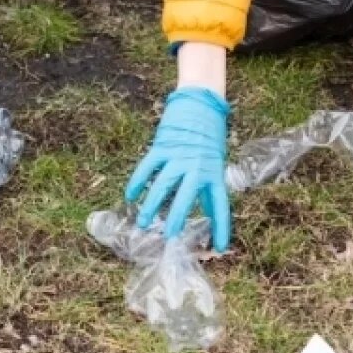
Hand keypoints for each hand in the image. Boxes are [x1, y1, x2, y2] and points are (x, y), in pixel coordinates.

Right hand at [125, 87, 230, 251]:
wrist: (200, 104)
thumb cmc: (209, 139)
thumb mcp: (215, 165)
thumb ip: (209, 188)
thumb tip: (210, 213)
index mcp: (213, 173)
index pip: (220, 205)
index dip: (222, 227)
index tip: (221, 248)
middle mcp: (196, 166)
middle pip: (186, 197)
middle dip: (176, 217)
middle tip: (168, 236)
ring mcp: (178, 156)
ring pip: (162, 185)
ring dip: (151, 205)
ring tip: (143, 223)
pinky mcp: (162, 146)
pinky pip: (147, 168)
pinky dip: (137, 183)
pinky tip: (130, 197)